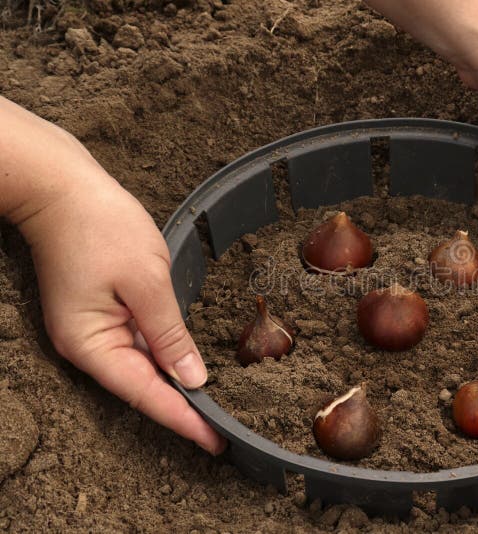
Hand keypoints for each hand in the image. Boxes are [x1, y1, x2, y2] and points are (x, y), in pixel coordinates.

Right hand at [12, 121, 225, 454]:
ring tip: (213, 407)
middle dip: (182, 409)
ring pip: (141, 368)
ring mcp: (92, 330)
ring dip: (175, 385)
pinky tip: (188, 367)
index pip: (146, 394)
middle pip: (142, 388)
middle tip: (223, 431)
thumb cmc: (100, 227)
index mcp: (92, 344)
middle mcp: (88, 346)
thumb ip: (170, 333)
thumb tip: (191, 378)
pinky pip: (136, 345)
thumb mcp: (146, 280)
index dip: (184, 419)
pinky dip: (164, 357)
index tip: (216, 441)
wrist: (61, 188)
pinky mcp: (100, 314)